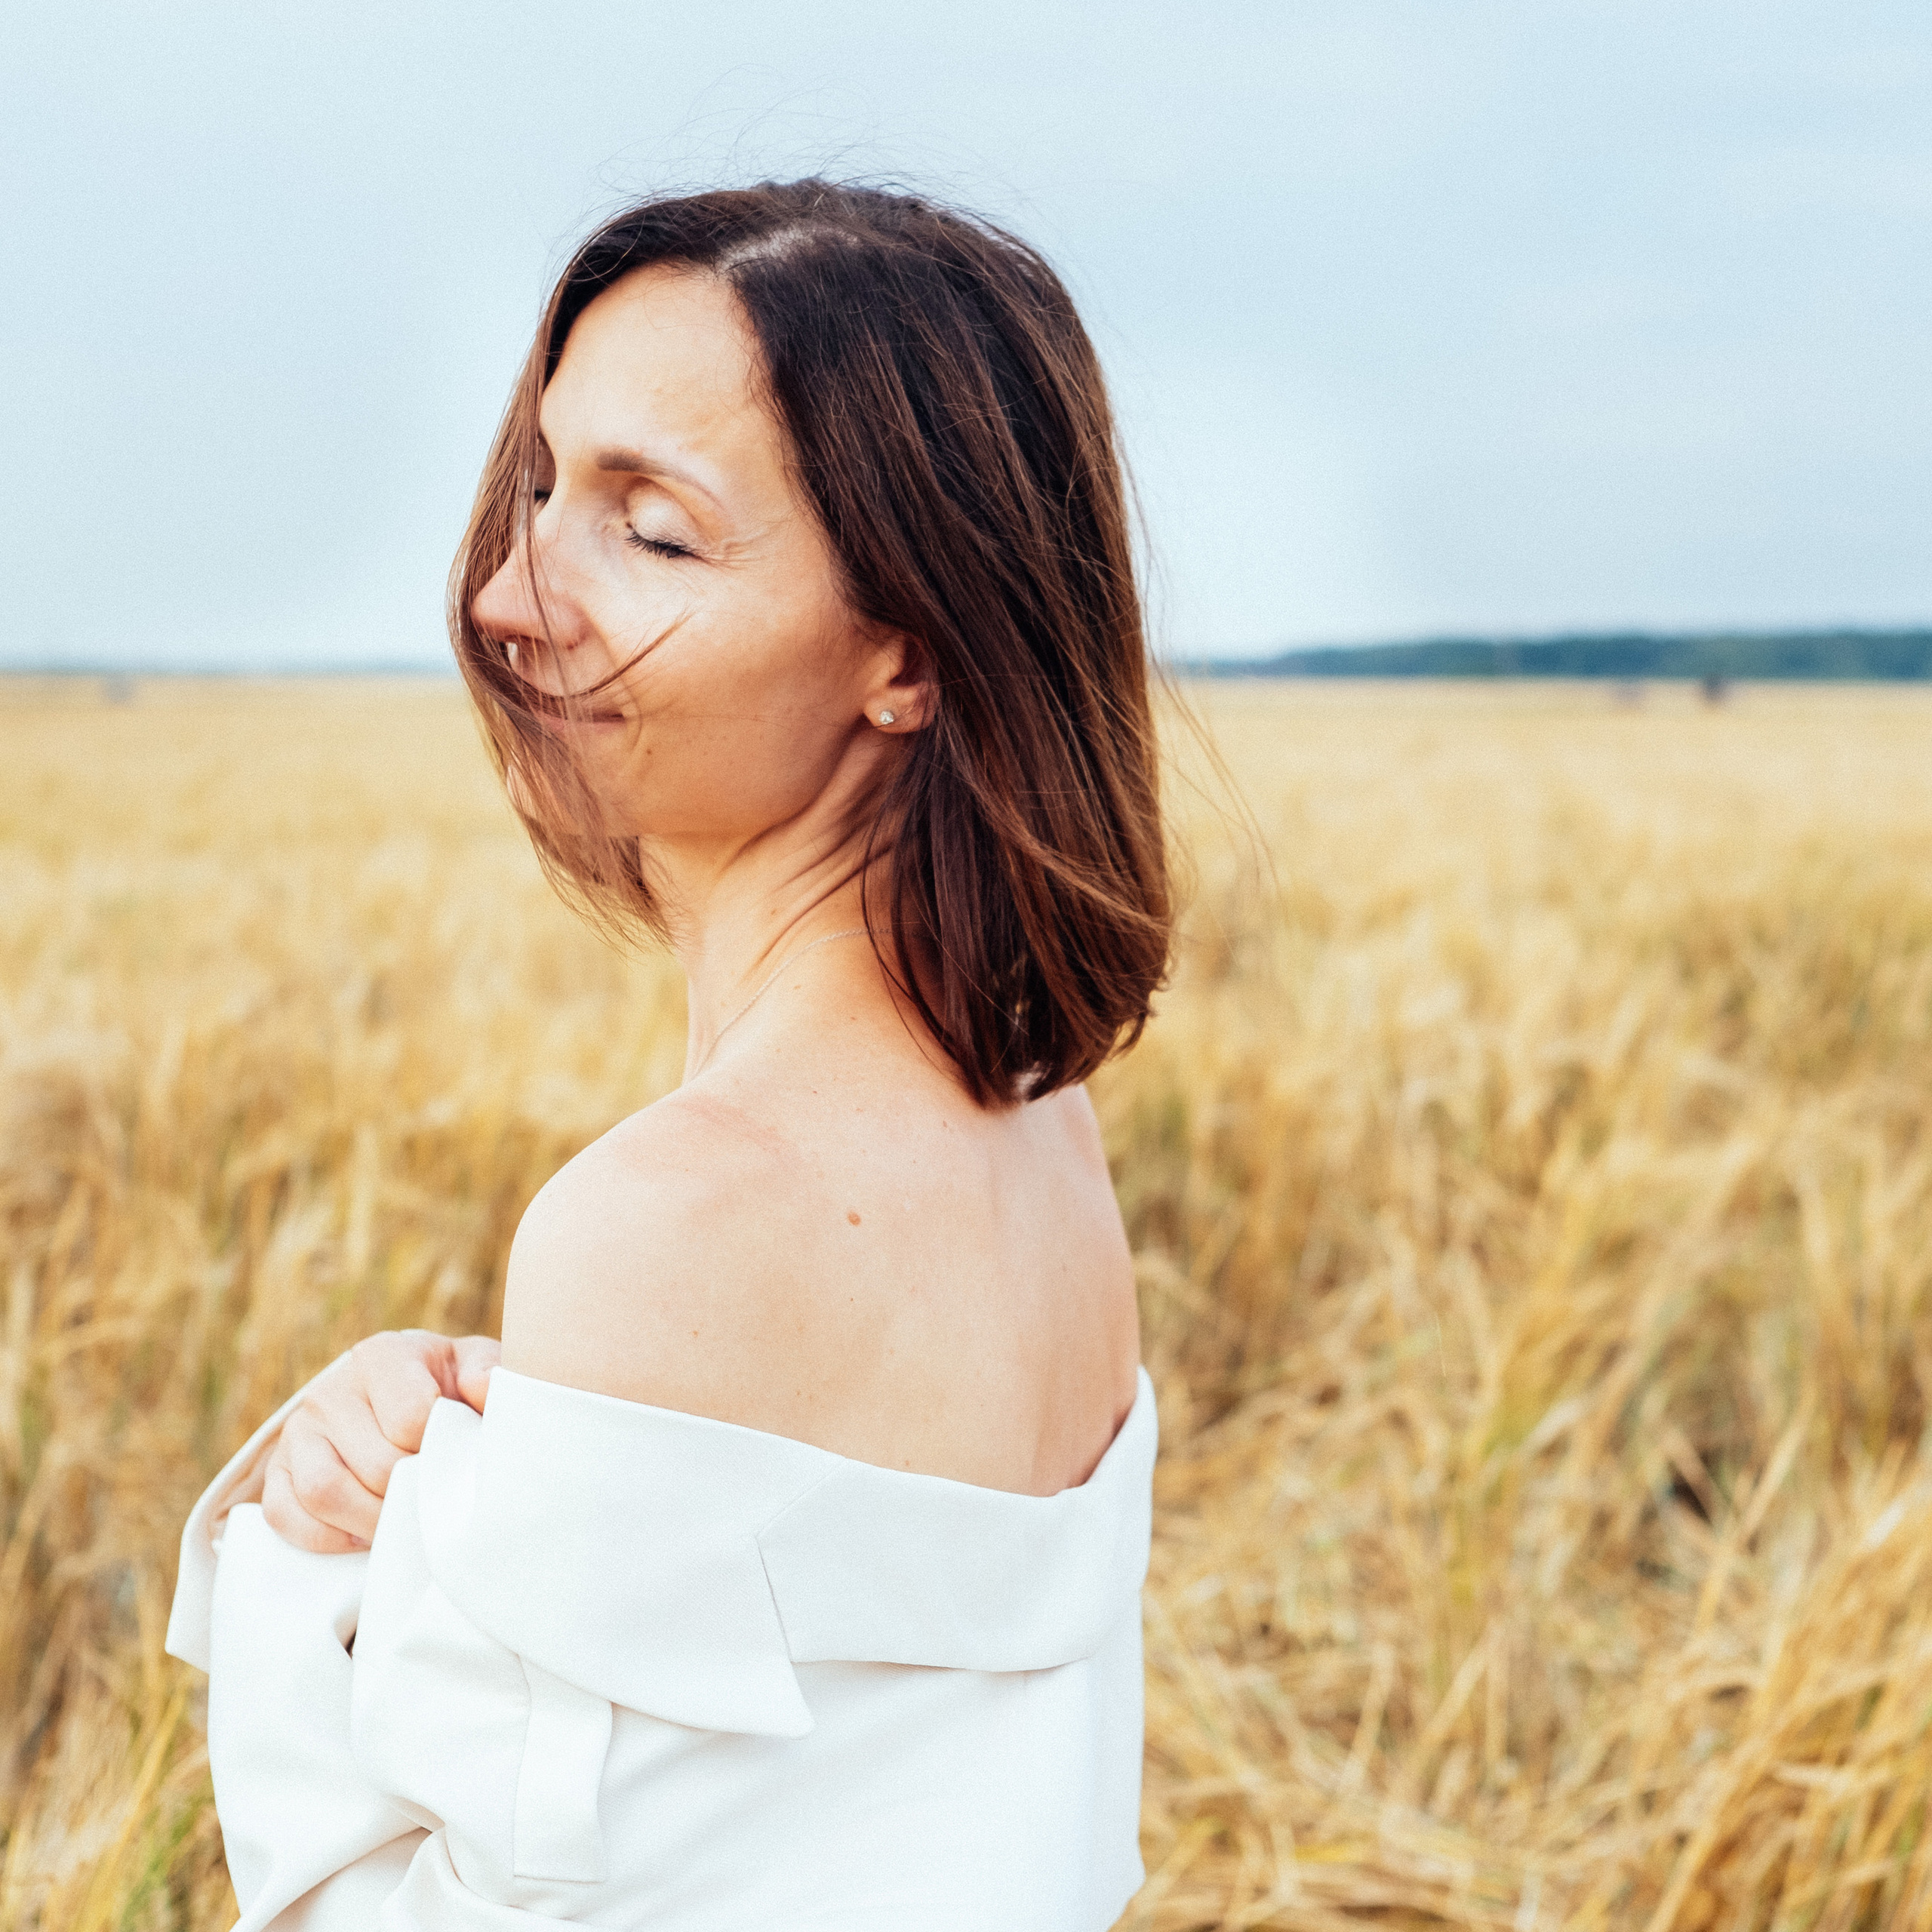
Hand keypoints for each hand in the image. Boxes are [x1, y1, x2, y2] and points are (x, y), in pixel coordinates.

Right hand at [260, 1331, 499, 1553]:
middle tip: (438, 1503)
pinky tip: (363, 1535)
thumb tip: (482, 1388)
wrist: (404, 1400)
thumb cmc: (446, 1386)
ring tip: (405, 1523)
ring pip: (324, 1492)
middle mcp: (331, 1389)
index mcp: (383, 1355)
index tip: (455, 1458)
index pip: (410, 1419)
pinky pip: (283, 1515)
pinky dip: (326, 1538)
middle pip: (374, 1464)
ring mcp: (298, 1432)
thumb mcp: (475, 1366)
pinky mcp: (276, 1471)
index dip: (438, 1451)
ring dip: (372, 1521)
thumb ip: (488, 1372)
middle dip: (413, 1493)